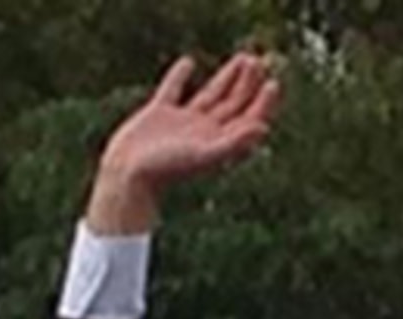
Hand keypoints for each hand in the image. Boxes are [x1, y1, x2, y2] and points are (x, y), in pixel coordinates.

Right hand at [85, 52, 280, 234]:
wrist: (129, 175)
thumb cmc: (168, 169)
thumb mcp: (205, 155)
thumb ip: (235, 143)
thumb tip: (264, 128)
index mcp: (219, 142)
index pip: (248, 119)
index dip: (262, 102)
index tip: (273, 82)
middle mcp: (205, 132)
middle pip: (234, 104)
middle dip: (248, 84)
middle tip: (259, 61)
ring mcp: (182, 123)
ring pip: (211, 95)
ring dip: (227, 77)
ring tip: (242, 58)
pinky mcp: (158, 115)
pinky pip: (172, 91)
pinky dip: (180, 76)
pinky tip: (188, 62)